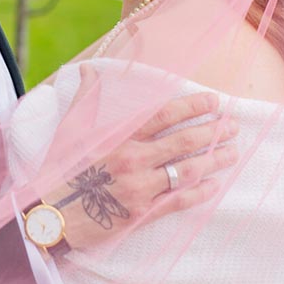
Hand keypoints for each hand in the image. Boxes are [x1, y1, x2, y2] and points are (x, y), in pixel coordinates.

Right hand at [48, 72, 240, 250]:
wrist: (50, 214)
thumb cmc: (60, 168)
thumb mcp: (70, 127)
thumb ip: (85, 96)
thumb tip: (87, 69)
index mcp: (120, 135)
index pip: (166, 115)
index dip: (193, 106)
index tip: (214, 102)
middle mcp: (134, 158)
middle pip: (184, 142)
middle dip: (213, 131)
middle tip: (233, 125)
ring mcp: (140, 187)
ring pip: (187, 171)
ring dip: (214, 160)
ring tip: (232, 152)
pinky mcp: (142, 213)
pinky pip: (179, 201)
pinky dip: (200, 193)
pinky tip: (215, 185)